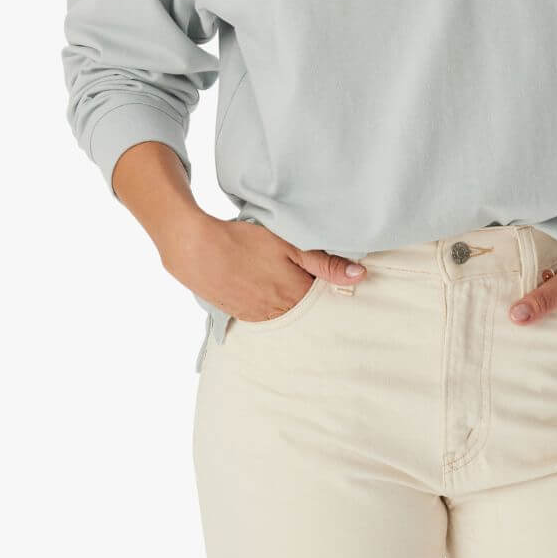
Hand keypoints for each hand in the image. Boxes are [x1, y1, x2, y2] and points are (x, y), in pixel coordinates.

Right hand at [160, 214, 367, 322]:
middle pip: (305, 309)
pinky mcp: (239, 313)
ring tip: (282, 280)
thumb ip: (325, 263)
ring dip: (288, 301)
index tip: (331, 276)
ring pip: (284, 313)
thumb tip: (360, 276)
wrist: (196, 250)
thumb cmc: (245, 242)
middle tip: (307, 276)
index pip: (324, 300)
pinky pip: (263, 315)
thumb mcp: (290, 245)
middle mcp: (279, 312)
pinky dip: (269, 304)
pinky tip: (264, 287)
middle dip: (310, 296)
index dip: (329, 287)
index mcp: (296, 296)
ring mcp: (257, 315)